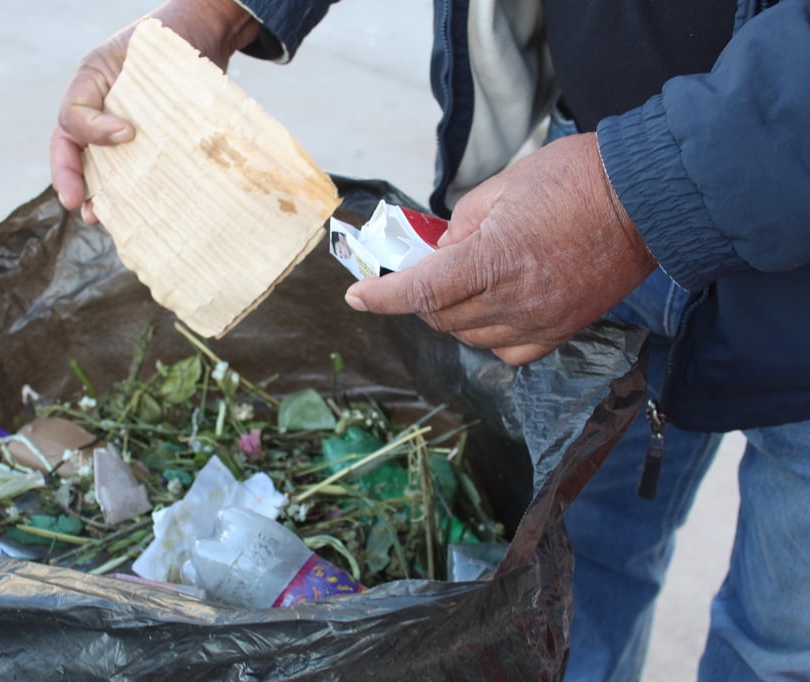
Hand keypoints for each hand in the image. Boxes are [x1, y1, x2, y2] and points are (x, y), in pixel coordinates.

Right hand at [49, 0, 260, 222]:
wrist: (201, 38)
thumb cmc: (167, 42)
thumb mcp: (138, 51)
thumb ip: (126, 86)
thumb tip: (127, 135)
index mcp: (89, 88)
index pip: (73, 117)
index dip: (93, 132)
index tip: (128, 134)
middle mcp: (98, 114)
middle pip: (71, 151)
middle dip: (71, 180)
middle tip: (78, 204)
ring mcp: (119, 133)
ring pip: (97, 168)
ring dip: (95, 195)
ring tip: (98, 217)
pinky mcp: (147, 149)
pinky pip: (129, 174)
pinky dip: (128, 195)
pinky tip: (134, 213)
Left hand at [344, 133, 655, 364]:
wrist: (647, 197)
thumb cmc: (576, 178)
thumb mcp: (502, 185)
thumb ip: (461, 224)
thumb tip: (440, 251)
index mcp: (495, 258)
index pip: (422, 291)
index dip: (383, 298)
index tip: (357, 298)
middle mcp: (515, 299)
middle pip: (442, 317)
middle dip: (418, 297)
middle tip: (418, 273)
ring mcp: (541, 321)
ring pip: (470, 336)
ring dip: (451, 315)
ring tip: (457, 286)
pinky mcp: (562, 331)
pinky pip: (508, 352)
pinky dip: (487, 335)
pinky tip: (490, 310)